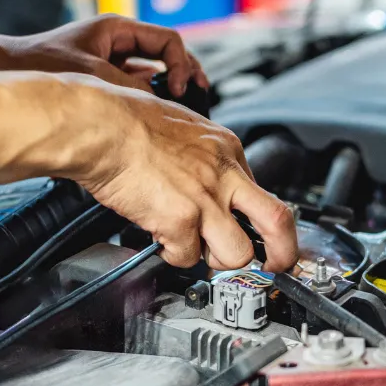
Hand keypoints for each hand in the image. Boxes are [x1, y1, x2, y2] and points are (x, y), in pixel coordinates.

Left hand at [10, 14, 208, 95]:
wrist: (10, 71)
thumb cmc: (42, 63)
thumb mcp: (92, 74)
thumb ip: (129, 87)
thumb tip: (160, 103)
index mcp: (118, 29)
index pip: (167, 40)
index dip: (181, 63)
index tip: (180, 88)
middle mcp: (119, 42)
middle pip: (167, 53)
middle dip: (186, 72)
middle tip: (199, 93)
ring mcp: (113, 60)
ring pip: (154, 70)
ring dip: (169, 86)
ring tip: (184, 104)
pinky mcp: (106, 79)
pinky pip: (138, 86)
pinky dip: (150, 97)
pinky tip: (155, 112)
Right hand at [64, 85, 297, 271]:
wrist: (102, 125)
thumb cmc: (127, 120)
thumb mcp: (183, 126)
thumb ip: (201, 157)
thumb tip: (203, 180)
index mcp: (226, 149)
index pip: (260, 192)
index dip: (253, 219)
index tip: (253, 231)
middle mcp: (223, 174)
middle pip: (277, 221)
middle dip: (283, 252)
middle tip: (276, 265)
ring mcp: (205, 199)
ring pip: (238, 253)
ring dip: (217, 260)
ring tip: (196, 249)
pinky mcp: (180, 220)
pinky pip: (187, 257)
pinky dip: (173, 255)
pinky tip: (161, 238)